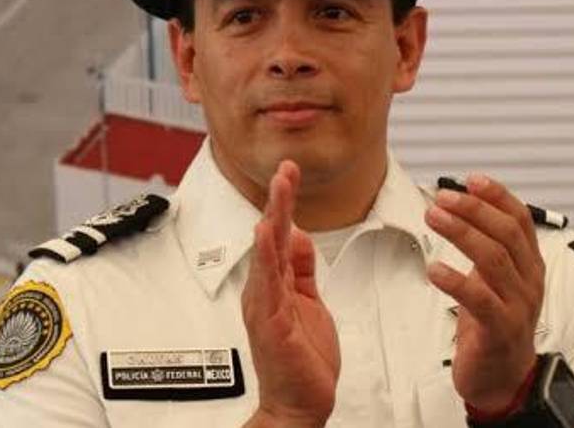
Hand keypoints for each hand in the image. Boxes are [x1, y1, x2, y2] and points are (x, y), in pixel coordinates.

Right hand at [241, 160, 339, 427]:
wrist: (300, 405)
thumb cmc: (302, 361)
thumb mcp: (309, 302)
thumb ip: (301, 270)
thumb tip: (298, 236)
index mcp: (275, 285)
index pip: (279, 235)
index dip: (285, 203)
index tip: (290, 173)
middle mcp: (265, 291)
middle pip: (270, 236)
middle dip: (279, 200)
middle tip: (286, 168)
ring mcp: (265, 306)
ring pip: (268, 252)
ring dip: (274, 217)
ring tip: (280, 188)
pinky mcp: (271, 322)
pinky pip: (269, 284)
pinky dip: (266, 257)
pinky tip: (267, 235)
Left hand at [424, 174, 543, 412]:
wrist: (505, 380)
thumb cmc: (496, 326)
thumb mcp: (497, 281)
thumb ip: (489, 249)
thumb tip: (464, 208)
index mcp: (530, 265)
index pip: (520, 220)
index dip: (497, 197)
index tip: (472, 180)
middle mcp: (529, 282)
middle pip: (506, 234)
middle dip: (474, 210)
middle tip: (442, 199)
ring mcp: (518, 306)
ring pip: (494, 260)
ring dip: (462, 234)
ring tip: (434, 218)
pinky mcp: (500, 331)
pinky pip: (481, 301)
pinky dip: (457, 281)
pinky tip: (434, 269)